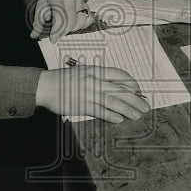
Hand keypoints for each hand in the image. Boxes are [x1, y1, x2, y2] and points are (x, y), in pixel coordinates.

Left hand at [30, 0, 93, 42]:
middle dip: (64, 32)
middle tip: (56, 35)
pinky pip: (89, 19)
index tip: (53, 39)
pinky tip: (74, 25)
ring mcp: (80, 2)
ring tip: (64, 27)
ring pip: (81, 21)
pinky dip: (83, 24)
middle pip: (71, 22)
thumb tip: (34, 34)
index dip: (57, 31)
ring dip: (73, 28)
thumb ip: (38, 22)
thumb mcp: (39, 7)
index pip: (60, 18)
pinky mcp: (85, 5)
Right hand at [36, 65, 150, 123]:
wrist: (45, 86)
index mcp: (96, 70)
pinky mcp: (82, 106)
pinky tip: (120, 119)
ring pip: (114, 102)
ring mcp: (89, 93)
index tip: (139, 91)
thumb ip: (98, 78)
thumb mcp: (83, 72)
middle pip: (121, 90)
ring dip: (128, 109)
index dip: (132, 83)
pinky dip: (111, 116)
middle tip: (145, 106)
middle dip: (136, 99)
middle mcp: (94, 81)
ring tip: (137, 115)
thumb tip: (116, 87)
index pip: (120, 75)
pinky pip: (100, 111)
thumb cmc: (64, 79)